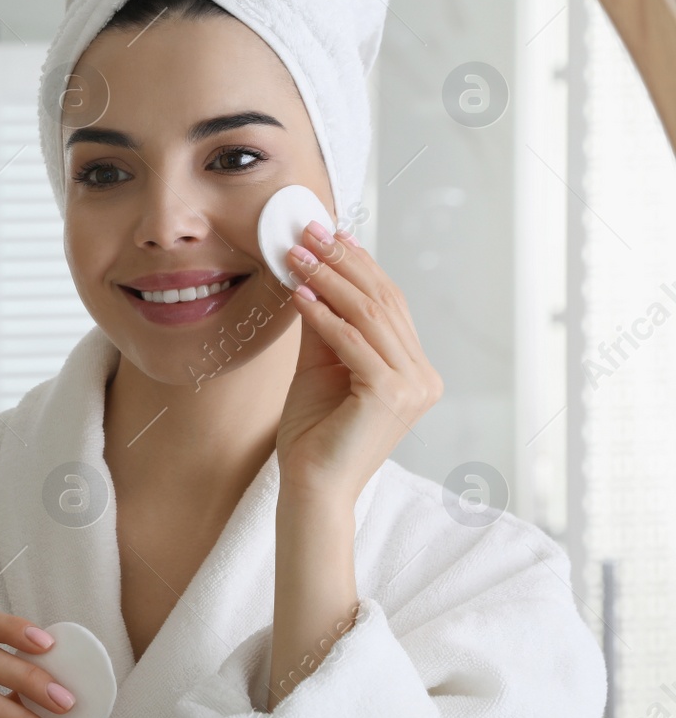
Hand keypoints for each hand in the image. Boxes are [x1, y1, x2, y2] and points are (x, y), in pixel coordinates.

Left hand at [276, 221, 442, 503]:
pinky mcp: (390, 396)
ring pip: (369, 316)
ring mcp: (412, 387)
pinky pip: (354, 343)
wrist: (312, 486)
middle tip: (308, 232)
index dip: (358, 264)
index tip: (328, 233)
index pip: (389, 303)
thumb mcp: (320, 366)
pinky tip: (300, 295)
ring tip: (296, 255)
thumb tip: (309, 275)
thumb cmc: (315, 433)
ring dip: (328, 280)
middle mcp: (422, 376)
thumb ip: (323, 325)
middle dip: (342, 261)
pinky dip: (325, 316)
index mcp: (413, 369)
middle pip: (383, 301)